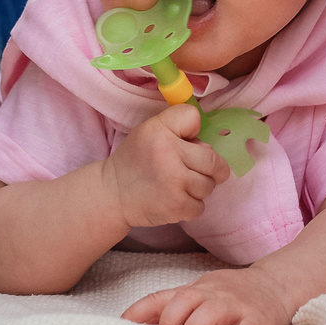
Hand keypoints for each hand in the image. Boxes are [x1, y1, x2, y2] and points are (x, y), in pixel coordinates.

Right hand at [100, 102, 228, 230]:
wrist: (111, 194)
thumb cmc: (136, 160)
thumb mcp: (149, 131)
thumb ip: (178, 128)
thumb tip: (209, 148)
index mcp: (159, 131)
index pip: (193, 117)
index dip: (193, 131)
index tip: (185, 142)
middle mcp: (168, 154)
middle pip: (214, 161)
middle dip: (211, 168)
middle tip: (195, 170)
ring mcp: (174, 183)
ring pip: (209, 186)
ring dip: (199, 188)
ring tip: (179, 185)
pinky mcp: (176, 207)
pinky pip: (200, 207)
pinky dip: (190, 207)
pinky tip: (174, 200)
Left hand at [124, 264, 295, 324]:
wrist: (279, 284)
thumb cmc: (232, 295)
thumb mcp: (201, 294)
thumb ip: (173, 306)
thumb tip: (135, 323)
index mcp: (195, 291)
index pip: (160, 298)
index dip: (138, 312)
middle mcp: (212, 295)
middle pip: (181, 302)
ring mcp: (235, 307)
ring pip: (208, 313)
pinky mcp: (258, 321)